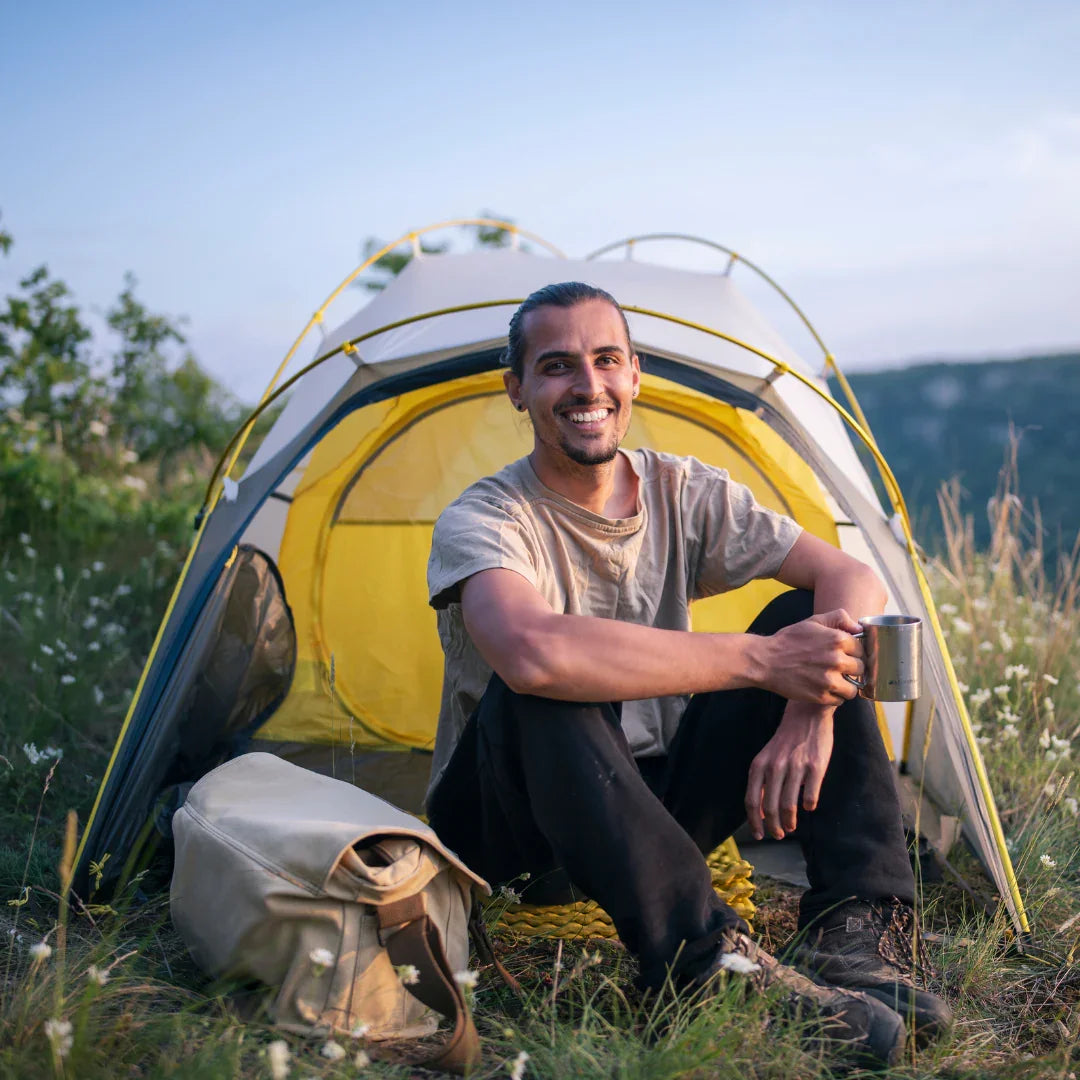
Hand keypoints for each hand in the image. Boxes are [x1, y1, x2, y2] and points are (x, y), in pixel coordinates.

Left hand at [745, 703, 834, 840]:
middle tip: (778, 835)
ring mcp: (795, 766)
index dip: (754, 822)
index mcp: (759, 765)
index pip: (752, 801)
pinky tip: (808, 807)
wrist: (806, 715)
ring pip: (788, 805)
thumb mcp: (766, 758)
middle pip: (770, 807)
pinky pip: (810, 795)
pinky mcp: (815, 766)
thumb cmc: (785, 742)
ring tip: (791, 827)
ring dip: (789, 821)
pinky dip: (808, 806)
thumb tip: (760, 813)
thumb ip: (762, 782)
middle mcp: (774, 767)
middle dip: (773, 827)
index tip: (759, 834)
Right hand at [758, 609, 863, 705]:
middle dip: (851, 668)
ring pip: (854, 688)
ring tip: (835, 681)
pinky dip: (835, 696)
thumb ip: (839, 618)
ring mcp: (830, 680)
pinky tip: (824, 688)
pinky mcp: (822, 696)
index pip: (862, 650)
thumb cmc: (789, 640)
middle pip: (861, 669)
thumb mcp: (813, 621)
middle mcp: (837, 660)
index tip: (845, 654)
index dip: (853, 652)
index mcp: (838, 639)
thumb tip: (858, 628)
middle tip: (838, 668)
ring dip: (846, 685)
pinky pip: (840, 700)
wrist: (766, 661)